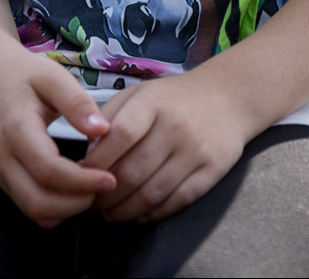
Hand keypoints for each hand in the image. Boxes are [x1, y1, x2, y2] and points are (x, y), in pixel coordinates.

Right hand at [0, 51, 116, 228]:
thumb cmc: (25, 75)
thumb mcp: (53, 76)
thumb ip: (77, 102)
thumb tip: (103, 131)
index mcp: (16, 130)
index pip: (49, 171)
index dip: (82, 181)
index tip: (110, 178)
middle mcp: (4, 158)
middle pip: (39, 203)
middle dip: (77, 203)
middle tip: (106, 185)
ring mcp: (1, 173)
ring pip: (35, 212)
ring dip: (69, 209)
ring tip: (94, 187)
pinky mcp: (5, 181)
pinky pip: (32, 208)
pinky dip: (57, 208)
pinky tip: (75, 188)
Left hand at [82, 68, 249, 224]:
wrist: (227, 97)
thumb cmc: (173, 99)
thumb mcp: (140, 94)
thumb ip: (110, 117)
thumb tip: (86, 153)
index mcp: (153, 102)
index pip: (120, 134)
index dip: (96, 160)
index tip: (81, 174)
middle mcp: (175, 126)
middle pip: (133, 171)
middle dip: (106, 194)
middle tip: (93, 203)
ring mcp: (195, 151)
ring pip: (153, 193)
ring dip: (126, 210)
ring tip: (110, 214)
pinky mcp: (212, 171)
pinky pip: (177, 201)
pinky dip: (154, 214)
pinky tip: (140, 215)